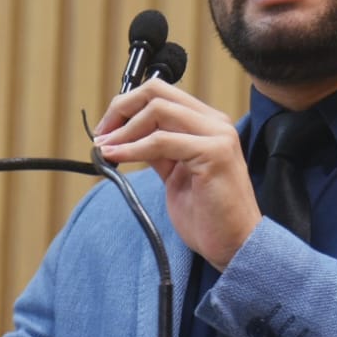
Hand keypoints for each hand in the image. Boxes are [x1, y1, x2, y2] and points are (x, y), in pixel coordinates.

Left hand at [94, 79, 260, 268]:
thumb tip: (123, 136)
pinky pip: (161, 141)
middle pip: (157, 92)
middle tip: (101, 135)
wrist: (234, 244)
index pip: (161, 93)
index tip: (106, 129)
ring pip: (157, 110)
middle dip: (121, 109)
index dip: (127, 105)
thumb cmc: (208, 215)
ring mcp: (217, 135)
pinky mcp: (213, 154)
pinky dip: (132, 147)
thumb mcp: (175, 173)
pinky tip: (116, 157)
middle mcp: (215, 123)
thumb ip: (158, 150)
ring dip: (123, 130)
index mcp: (207, 123)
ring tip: (105, 149)